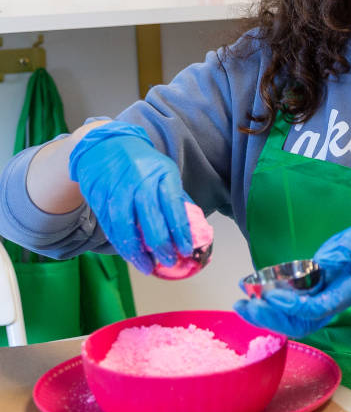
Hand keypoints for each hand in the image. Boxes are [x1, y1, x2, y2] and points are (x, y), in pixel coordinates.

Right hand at [68, 120, 191, 274]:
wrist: (105, 145)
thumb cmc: (143, 164)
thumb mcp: (165, 172)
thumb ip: (175, 198)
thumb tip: (190, 229)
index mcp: (161, 173)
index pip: (173, 206)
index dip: (180, 231)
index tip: (186, 250)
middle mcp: (138, 181)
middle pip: (150, 218)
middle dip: (161, 244)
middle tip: (169, 261)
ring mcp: (116, 189)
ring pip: (125, 226)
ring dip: (136, 251)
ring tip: (147, 266)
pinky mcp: (99, 197)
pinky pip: (110, 226)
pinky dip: (120, 243)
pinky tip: (130, 255)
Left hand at [233, 222, 350, 337]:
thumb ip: (338, 257)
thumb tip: (319, 265)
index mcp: (342, 296)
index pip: (315, 309)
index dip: (291, 306)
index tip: (271, 293)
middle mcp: (328, 306)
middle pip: (297, 323)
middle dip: (269, 318)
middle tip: (246, 305)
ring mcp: (318, 305)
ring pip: (289, 321)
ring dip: (263, 316)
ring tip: (241, 305)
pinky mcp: (309, 299)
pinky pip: (286, 310)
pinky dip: (267, 306)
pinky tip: (249, 295)